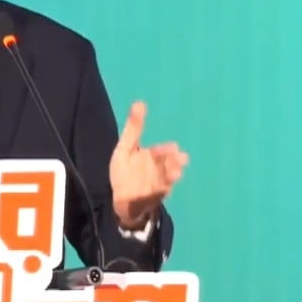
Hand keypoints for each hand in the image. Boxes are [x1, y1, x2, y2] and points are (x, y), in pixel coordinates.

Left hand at [108, 101, 188, 227]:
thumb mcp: (125, 148)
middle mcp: (157, 169)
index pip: (160, 152)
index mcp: (152, 157)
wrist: (120, 199)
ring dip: (172, 175)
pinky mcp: (152, 198)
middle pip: (168, 165)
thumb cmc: (124, 172)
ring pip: (167, 179)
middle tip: (181, 158)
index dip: (166, 150)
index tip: (174, 147)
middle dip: (174, 162)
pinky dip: (161, 191)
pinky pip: (158, 194)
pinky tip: (164, 188)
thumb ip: (134, 128)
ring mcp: (156, 184)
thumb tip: (140, 102)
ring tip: (176, 173)